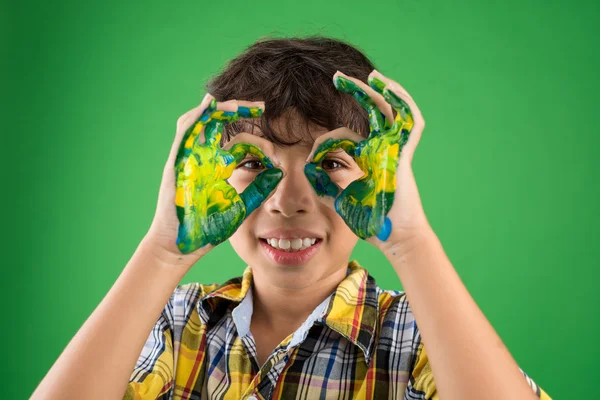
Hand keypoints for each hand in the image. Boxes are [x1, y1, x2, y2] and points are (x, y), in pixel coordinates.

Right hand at [147, 94, 282, 261]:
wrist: (180, 246)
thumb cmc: (207, 229)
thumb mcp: (241, 206)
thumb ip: (259, 190)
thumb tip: (280, 172)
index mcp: (215, 166)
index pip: (233, 139)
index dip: (252, 132)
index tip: (271, 136)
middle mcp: (200, 158)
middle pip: (215, 123)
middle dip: (236, 110)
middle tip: (259, 106)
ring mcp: (187, 158)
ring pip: (199, 121)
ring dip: (218, 109)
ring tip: (239, 104)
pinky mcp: (176, 163)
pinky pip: (185, 133)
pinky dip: (196, 117)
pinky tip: (210, 106)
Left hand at [304, 70, 430, 253]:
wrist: (393, 236)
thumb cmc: (369, 222)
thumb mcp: (338, 200)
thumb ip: (323, 184)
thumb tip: (306, 167)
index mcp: (365, 158)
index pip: (342, 137)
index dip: (323, 141)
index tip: (309, 156)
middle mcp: (381, 148)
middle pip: (371, 110)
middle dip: (356, 91)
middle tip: (337, 77)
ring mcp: (394, 149)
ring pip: (392, 110)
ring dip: (382, 90)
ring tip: (369, 75)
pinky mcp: (405, 153)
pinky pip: (411, 122)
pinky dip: (403, 102)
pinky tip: (387, 88)